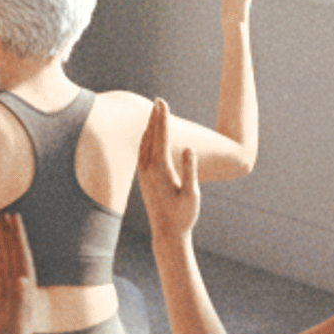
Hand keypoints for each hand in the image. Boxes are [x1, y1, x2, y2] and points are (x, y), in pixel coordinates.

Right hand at [0, 213, 36, 333]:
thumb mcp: (14, 329)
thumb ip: (20, 304)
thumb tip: (23, 279)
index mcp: (25, 298)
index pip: (23, 263)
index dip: (19, 241)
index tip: (14, 222)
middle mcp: (19, 297)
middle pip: (15, 261)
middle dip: (11, 238)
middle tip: (6, 215)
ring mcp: (6, 302)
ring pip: (4, 268)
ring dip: (2, 248)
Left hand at [137, 97, 199, 243]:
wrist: (167, 233)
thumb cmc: (183, 215)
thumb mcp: (192, 193)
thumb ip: (190, 169)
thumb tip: (190, 148)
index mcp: (159, 169)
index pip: (160, 137)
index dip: (162, 118)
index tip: (163, 102)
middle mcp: (146, 169)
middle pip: (150, 136)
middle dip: (154, 118)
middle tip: (158, 100)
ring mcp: (142, 173)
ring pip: (144, 144)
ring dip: (150, 127)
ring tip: (155, 112)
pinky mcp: (143, 178)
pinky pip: (142, 152)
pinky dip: (146, 140)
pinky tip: (149, 136)